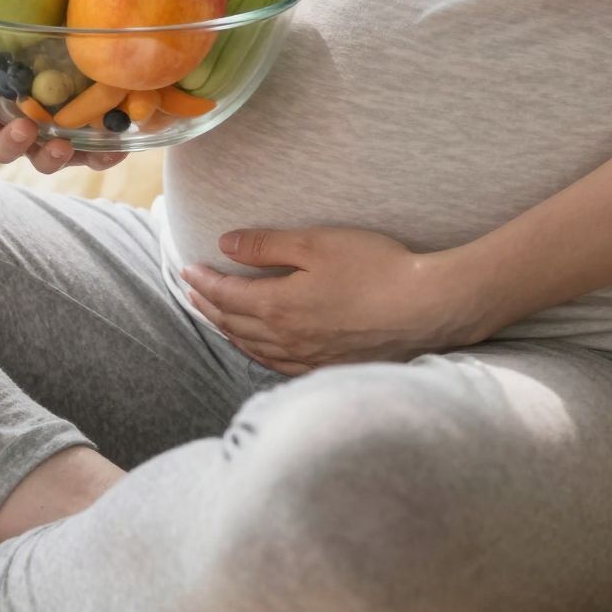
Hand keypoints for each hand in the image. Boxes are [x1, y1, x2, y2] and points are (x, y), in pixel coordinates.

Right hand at [0, 28, 128, 175]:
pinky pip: (93, 156)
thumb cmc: (39, 22)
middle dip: (9, 141)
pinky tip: (112, 150)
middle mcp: (15, 123)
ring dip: (48, 157)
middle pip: (0, 147)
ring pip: (41, 160)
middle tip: (25, 127)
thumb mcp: (9, 17)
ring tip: (62, 144)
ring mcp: (51, 136)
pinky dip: (100, 157)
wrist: (94, 19)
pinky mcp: (89, 142)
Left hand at [180, 225, 486, 374]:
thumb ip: (266, 245)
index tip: (186, 269)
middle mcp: (285, 339)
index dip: (202, 282)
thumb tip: (225, 244)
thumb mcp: (316, 243)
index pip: (226, 296)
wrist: (424, 307)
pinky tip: (257, 346)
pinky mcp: (327, 367)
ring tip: (214, 316)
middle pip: (233, 324)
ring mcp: (306, 358)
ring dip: (227, 330)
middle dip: (206, 306)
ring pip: (252, 347)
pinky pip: (276, 364)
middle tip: (190, 291)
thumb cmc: (374, 268)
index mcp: (278, 307)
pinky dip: (255, 351)